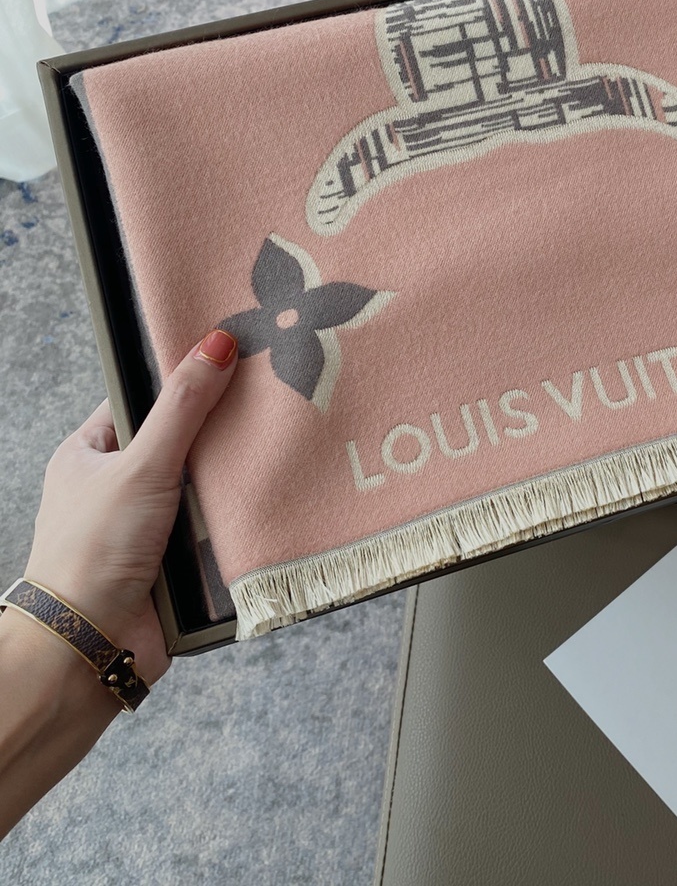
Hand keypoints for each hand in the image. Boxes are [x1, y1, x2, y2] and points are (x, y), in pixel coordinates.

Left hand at [21, 328, 238, 686]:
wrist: (92, 645)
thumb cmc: (93, 550)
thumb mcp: (141, 464)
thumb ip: (183, 406)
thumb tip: (217, 343)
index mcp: (89, 454)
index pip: (141, 401)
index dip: (181, 382)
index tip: (229, 361)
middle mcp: (118, 487)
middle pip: (181, 443)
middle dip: (217, 436)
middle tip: (264, 405)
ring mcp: (148, 525)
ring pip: (203, 487)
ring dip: (229, 483)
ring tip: (276, 449)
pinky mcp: (176, 560)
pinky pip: (217, 527)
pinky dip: (237, 520)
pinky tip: (268, 501)